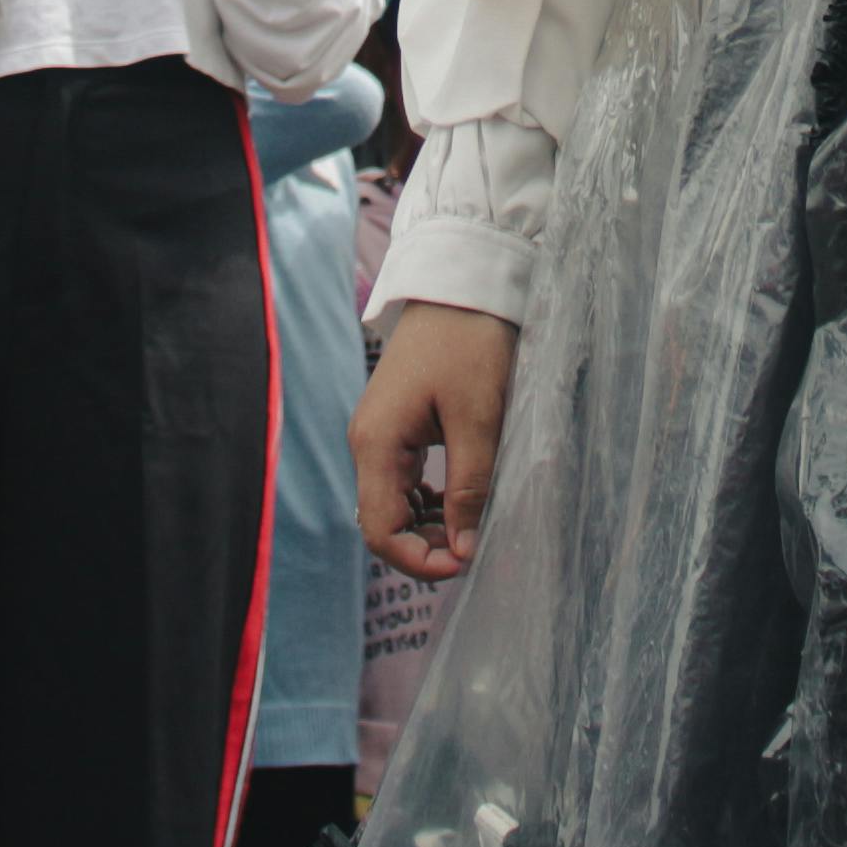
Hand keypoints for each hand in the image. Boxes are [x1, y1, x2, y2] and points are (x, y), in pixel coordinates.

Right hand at [356, 302, 513, 582]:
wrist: (463, 284)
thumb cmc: (470, 344)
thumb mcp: (479, 420)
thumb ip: (470, 489)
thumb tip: (463, 551)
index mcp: (377, 444)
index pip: (380, 530)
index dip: (419, 561)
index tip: (466, 563)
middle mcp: (367, 443)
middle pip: (383, 522)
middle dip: (424, 547)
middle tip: (473, 548)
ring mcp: (379, 434)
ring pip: (392, 504)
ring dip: (427, 526)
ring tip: (471, 528)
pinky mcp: (395, 425)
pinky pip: (401, 481)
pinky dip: (427, 502)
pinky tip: (458, 503)